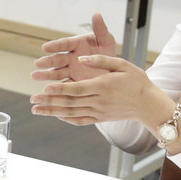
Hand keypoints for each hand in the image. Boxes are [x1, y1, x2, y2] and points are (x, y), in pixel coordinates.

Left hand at [30, 54, 168, 127]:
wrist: (148, 103)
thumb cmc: (136, 80)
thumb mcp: (122, 64)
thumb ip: (101, 60)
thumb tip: (81, 59)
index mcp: (102, 86)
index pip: (77, 89)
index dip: (60, 89)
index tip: (45, 88)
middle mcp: (99, 101)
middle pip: (70, 102)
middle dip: (50, 101)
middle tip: (32, 100)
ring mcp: (99, 112)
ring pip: (72, 112)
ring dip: (52, 111)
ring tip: (36, 109)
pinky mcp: (100, 118)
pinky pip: (80, 120)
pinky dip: (67, 119)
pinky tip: (55, 115)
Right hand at [31, 12, 121, 84]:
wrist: (112, 69)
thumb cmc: (107, 51)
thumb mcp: (106, 40)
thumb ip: (100, 29)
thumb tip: (97, 14)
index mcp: (77, 44)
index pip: (65, 44)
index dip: (55, 46)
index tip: (45, 47)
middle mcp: (71, 57)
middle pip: (57, 59)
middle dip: (47, 62)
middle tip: (37, 64)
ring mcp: (71, 71)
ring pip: (56, 73)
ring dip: (46, 75)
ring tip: (35, 76)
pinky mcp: (73, 83)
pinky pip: (63, 87)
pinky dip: (55, 90)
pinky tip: (45, 92)